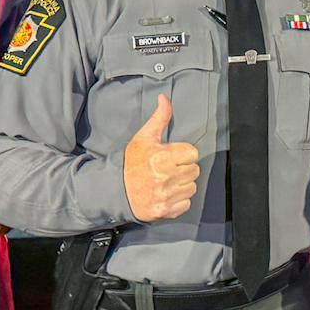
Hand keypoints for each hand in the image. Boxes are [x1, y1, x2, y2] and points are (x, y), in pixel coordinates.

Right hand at [123, 94, 200, 220]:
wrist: (115, 190)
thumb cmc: (130, 163)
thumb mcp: (143, 137)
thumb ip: (159, 118)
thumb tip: (164, 98)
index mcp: (162, 157)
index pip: (192, 153)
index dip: (183, 154)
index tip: (172, 156)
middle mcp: (166, 176)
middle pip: (194, 170)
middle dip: (183, 169)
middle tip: (168, 169)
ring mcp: (166, 195)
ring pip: (191, 187)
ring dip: (182, 185)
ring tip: (167, 181)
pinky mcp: (166, 210)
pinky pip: (186, 204)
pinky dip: (179, 201)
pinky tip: (166, 194)